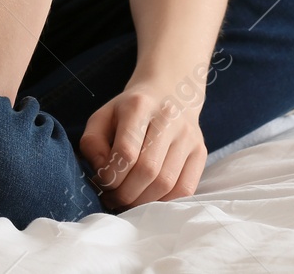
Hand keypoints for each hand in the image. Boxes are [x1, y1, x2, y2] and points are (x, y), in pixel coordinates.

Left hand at [79, 82, 207, 211]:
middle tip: (113, 198)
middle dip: (125, 194)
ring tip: (129, 200)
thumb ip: (92, 144)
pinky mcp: (200, 151)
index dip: (110, 176)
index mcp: (139, 105)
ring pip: (166, 183)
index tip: (102, 182)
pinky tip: (150, 198)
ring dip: (143, 202)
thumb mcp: (102, 117)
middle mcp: (168, 118)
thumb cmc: (129, 111)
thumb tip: (103, 173)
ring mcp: (188, 135)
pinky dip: (165, 202)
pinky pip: (185, 188)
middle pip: (147, 170)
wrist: (169, 91)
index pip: (126, 152)